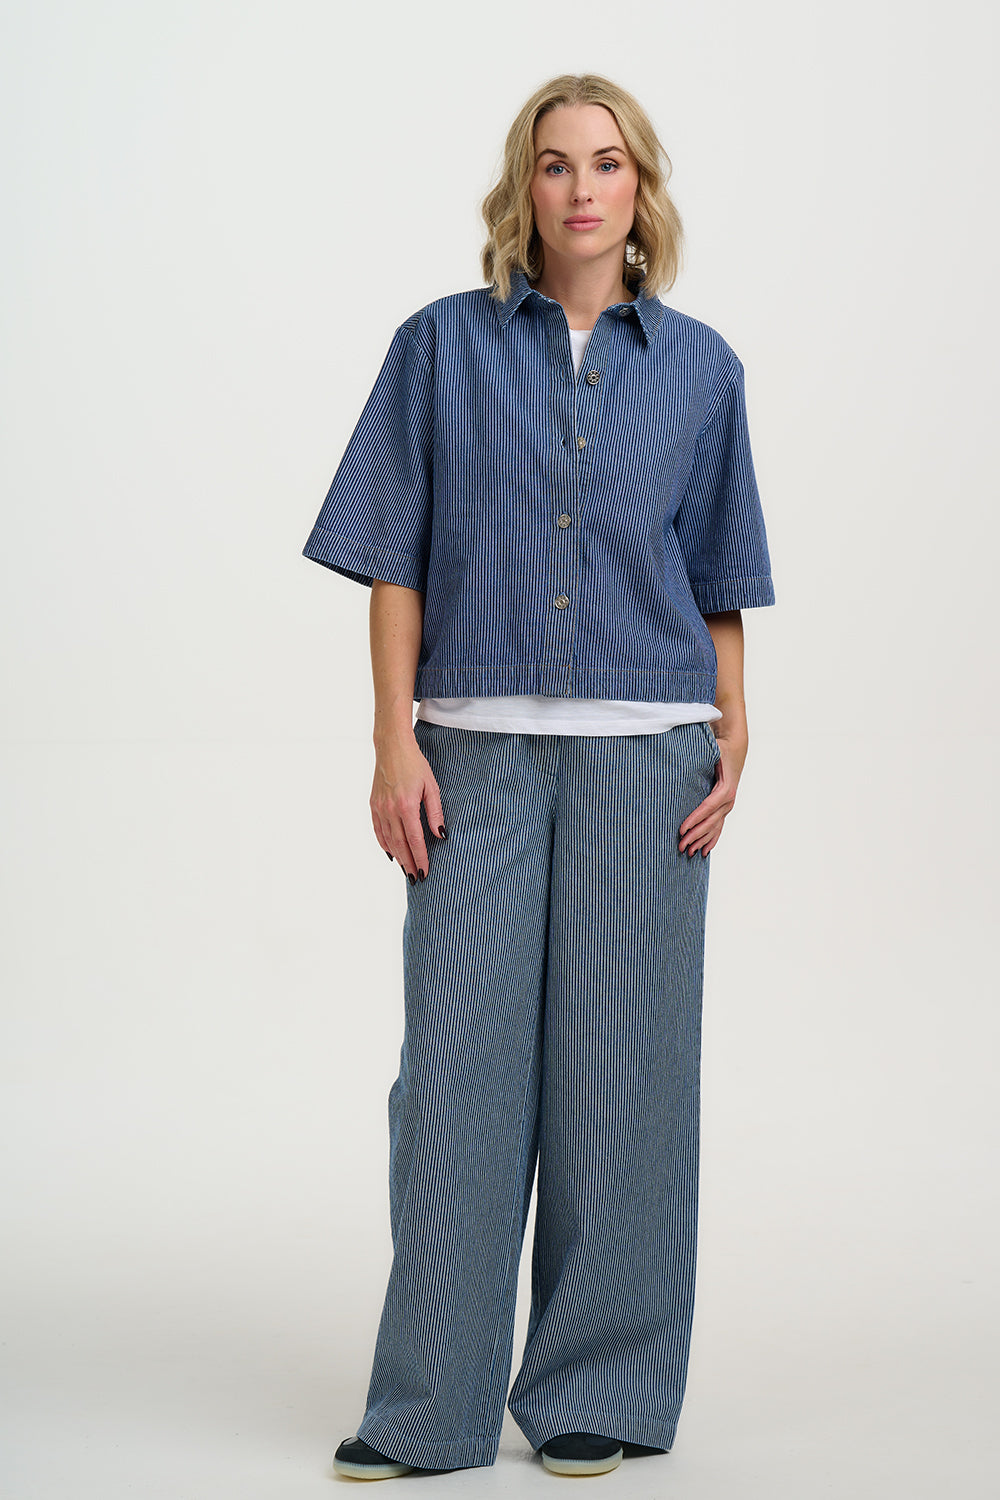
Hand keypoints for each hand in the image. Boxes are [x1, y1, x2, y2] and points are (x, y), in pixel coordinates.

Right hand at [370, 730, 446, 882]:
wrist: (391, 747)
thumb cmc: (415, 764)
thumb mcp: (432, 786)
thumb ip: (436, 812)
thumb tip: (441, 835)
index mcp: (406, 805)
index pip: (414, 840)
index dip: (421, 858)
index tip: (426, 872)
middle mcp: (390, 810)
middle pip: (400, 845)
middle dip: (409, 863)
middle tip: (417, 878)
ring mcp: (379, 808)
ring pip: (388, 840)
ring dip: (397, 857)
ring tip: (406, 870)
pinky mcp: (373, 805)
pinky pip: (378, 830)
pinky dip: (385, 844)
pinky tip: (391, 853)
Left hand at [677, 732, 746, 856]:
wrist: (735, 748)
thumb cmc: (720, 749)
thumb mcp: (711, 751)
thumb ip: (699, 756)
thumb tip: (681, 758)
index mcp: (725, 789)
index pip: (707, 807)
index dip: (694, 819)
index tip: (682, 829)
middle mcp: (728, 800)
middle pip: (710, 822)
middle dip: (695, 835)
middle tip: (680, 846)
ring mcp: (727, 806)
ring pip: (714, 828)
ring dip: (702, 841)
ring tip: (688, 853)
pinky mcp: (725, 807)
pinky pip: (718, 827)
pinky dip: (711, 839)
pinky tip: (704, 851)